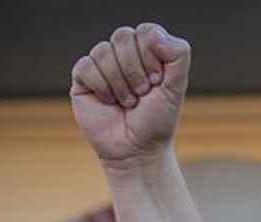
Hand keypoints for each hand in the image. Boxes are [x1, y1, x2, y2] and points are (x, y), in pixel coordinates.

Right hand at [70, 23, 190, 169]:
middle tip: (142, 94)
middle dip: (135, 71)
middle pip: (123, 37)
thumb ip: (178, 55)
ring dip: (120, 84)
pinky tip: (108, 102)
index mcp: (147, 51)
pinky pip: (86, 66)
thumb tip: (154, 34)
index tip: (157, 82)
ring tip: (127, 102)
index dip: (151, 57)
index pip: (146, 32)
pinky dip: (101, 87)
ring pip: (103, 51)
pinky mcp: (82, 78)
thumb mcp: (176, 88)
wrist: (137, 150)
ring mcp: (101, 65)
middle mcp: (123, 53)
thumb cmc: (157, 120)